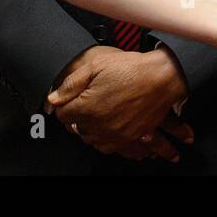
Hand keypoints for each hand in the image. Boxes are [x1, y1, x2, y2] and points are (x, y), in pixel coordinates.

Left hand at [47, 46, 191, 161]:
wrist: (162, 78)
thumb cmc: (131, 69)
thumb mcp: (96, 66)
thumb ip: (71, 84)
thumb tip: (54, 98)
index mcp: (88, 108)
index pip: (63, 115)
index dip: (66, 105)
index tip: (72, 100)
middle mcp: (100, 126)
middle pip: (78, 130)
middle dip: (79, 118)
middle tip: (87, 105)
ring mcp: (116, 135)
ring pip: (93, 141)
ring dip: (92, 131)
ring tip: (99, 117)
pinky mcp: (131, 138)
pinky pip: (114, 150)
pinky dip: (110, 142)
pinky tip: (111, 134)